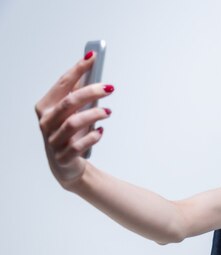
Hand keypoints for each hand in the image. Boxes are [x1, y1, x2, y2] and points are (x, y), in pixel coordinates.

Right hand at [35, 51, 113, 187]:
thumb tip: (93, 71)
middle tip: (110, 88)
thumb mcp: (72, 113)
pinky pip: (79, 144)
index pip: (62, 84)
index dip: (78, 69)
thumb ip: (78, 95)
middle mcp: (46, 122)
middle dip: (91, 91)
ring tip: (108, 111)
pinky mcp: (63, 156)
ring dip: (94, 114)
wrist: (66, 165)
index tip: (92, 57)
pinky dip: (93, 136)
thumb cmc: (70, 133)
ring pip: (73, 123)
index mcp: (46, 106)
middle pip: (69, 102)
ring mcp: (53, 140)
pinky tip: (101, 131)